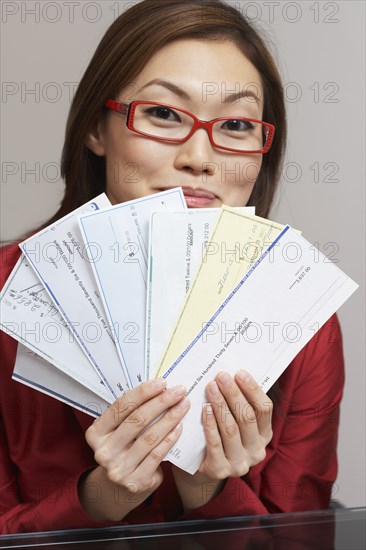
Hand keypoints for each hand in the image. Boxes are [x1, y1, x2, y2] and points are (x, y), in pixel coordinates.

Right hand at [80, 379, 189, 520]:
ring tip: (183, 405)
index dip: (142, 392)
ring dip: (170, 418)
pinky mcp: (135, 481)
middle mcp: (104, 452)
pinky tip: (180, 426)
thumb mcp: (118, 429)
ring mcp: (118, 469)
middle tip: (179, 391)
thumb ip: (130, 412)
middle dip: (161, 402)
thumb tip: (158, 388)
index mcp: (96, 433)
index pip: (120, 407)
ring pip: (149, 437)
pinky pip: (157, 455)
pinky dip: (170, 439)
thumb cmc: (125, 446)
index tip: (161, 382)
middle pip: (137, 420)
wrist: (123, 484)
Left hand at [172, 370, 271, 510]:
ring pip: (231, 428)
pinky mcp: (220, 470)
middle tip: (220, 376)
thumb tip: (232, 373)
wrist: (200, 467)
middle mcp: (257, 451)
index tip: (239, 373)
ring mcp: (240, 463)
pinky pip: (215, 443)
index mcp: (265, 435)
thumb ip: (238, 402)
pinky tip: (205, 408)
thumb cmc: (219, 434)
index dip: (252, 389)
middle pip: (247, 416)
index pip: (264, 409)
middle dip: (233, 393)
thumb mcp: (234, 420)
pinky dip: (210, 424)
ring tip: (211, 387)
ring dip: (220, 404)